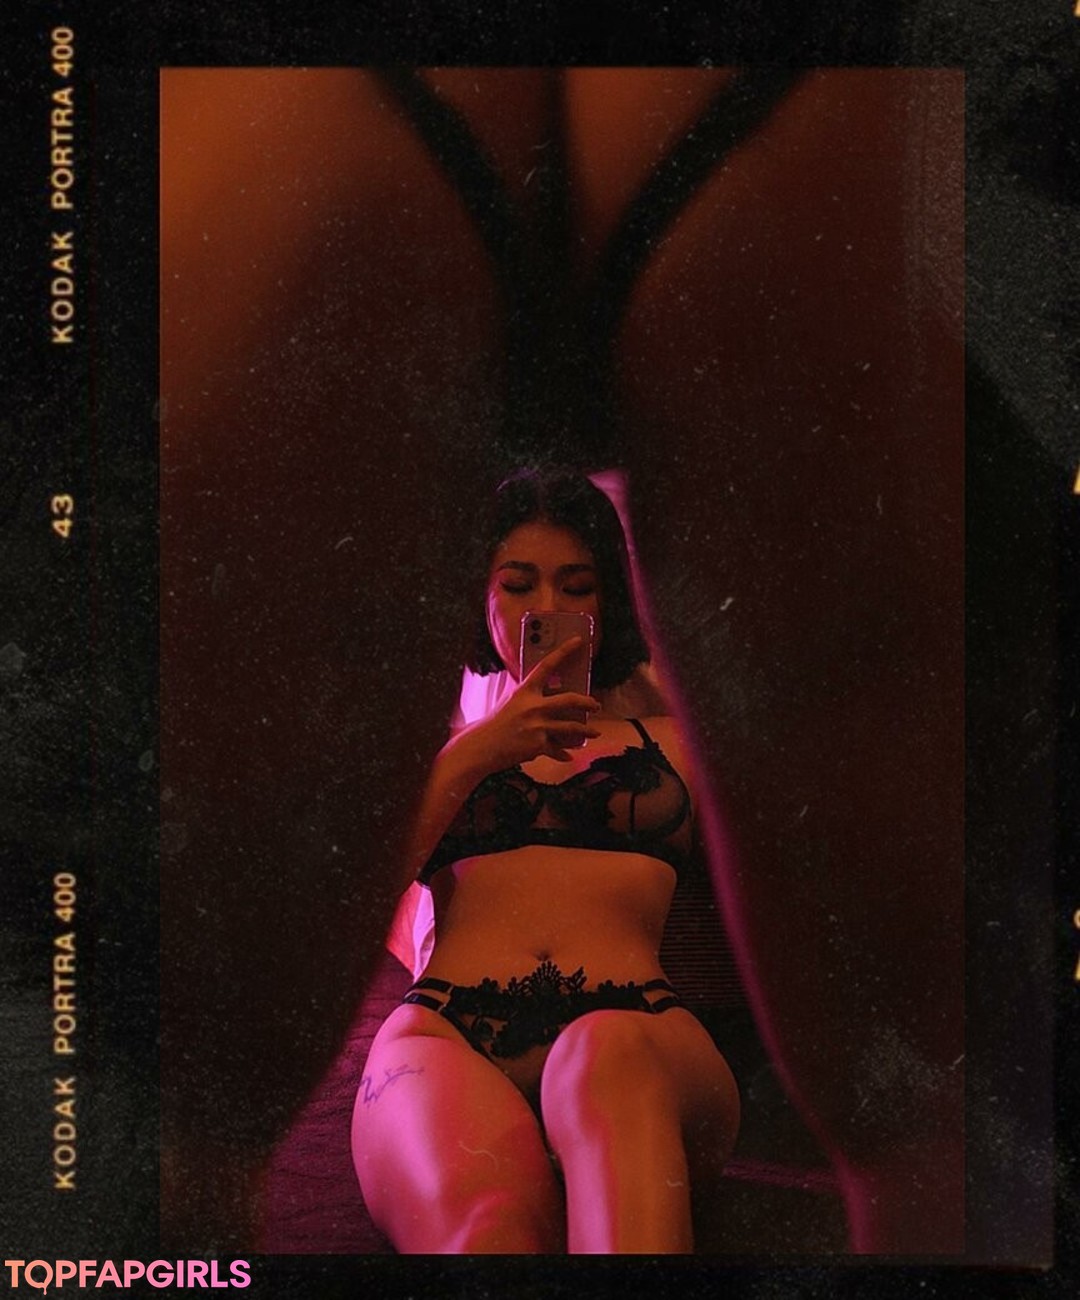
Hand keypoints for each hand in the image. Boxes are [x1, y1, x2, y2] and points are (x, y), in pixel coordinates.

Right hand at [461, 637, 600, 770]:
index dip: (564, 651)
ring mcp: (537, 727)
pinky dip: (564, 753)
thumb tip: (542, 685)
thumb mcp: (510, 700)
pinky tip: (569, 756)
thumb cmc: (496, 722)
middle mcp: (534, 707)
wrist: (482, 746)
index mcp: (525, 691)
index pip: (547, 665)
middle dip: (588, 702)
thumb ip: (526, 692)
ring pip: (572, 727)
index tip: (579, 641)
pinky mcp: (538, 746)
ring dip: (586, 731)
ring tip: (594, 733)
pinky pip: (558, 749)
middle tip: (596, 705)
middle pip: (570, 699)